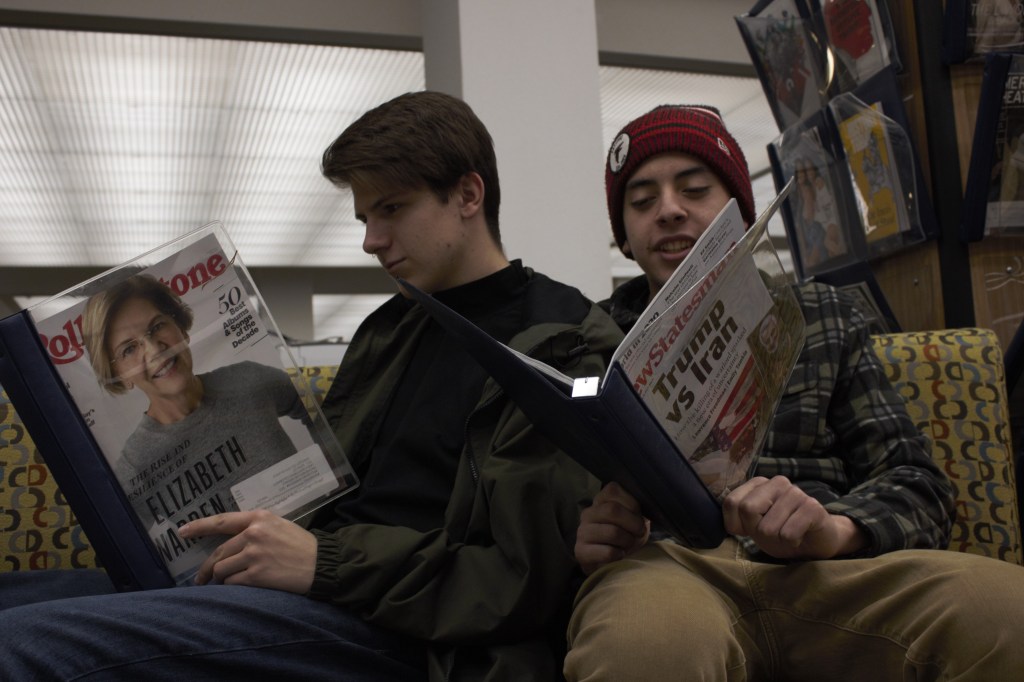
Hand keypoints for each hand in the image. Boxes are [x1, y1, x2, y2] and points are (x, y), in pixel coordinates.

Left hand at [179, 510, 316, 591]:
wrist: (322, 564)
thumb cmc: (302, 545)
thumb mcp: (280, 526)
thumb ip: (256, 528)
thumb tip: (231, 541)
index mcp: (259, 518)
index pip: (222, 521)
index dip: (199, 527)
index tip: (182, 532)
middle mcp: (254, 534)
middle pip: (219, 552)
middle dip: (208, 568)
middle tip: (201, 578)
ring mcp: (254, 555)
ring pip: (222, 569)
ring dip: (224, 578)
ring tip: (234, 581)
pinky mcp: (257, 575)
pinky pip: (232, 583)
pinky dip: (233, 587)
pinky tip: (244, 586)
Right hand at [575, 482, 650, 574]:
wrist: (609, 563)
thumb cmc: (624, 536)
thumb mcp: (633, 519)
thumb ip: (636, 509)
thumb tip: (646, 507)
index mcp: (600, 500)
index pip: (613, 490)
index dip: (632, 503)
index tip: (638, 514)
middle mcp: (588, 513)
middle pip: (613, 510)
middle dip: (633, 523)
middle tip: (639, 533)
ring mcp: (582, 532)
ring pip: (613, 532)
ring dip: (628, 541)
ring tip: (628, 545)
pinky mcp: (581, 551)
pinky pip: (608, 552)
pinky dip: (619, 555)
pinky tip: (619, 555)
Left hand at [722, 476, 866, 559]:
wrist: (818, 542)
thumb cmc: (782, 533)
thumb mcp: (754, 526)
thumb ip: (738, 516)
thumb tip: (725, 519)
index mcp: (759, 484)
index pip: (732, 502)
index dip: (736, 524)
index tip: (749, 531)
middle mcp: (777, 482)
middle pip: (748, 510)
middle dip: (757, 531)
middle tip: (772, 534)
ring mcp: (796, 492)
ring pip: (768, 527)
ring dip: (777, 540)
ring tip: (788, 535)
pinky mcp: (812, 507)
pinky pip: (788, 534)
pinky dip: (791, 543)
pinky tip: (800, 537)